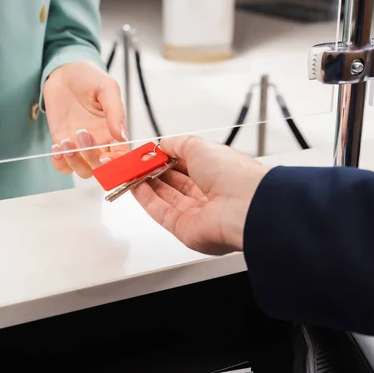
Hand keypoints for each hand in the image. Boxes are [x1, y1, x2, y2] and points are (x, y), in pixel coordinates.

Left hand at [44, 61, 129, 177]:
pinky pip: (63, 166)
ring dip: (74, 161)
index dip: (117, 163)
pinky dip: (60, 162)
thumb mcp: (107, 88)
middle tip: (83, 134)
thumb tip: (122, 136)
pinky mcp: (62, 143)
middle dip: (92, 158)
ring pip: (83, 171)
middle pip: (102, 169)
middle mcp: (99, 142)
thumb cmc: (89, 77)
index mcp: (114, 131)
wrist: (64, 71)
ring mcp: (80, 145)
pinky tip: (57, 145)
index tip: (106, 156)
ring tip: (66, 140)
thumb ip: (116, 112)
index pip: (122, 157)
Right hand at [132, 136, 269, 254]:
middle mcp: (208, 194)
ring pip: (165, 198)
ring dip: (146, 184)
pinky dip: (146, 200)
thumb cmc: (233, 175)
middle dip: (152, 171)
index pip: (184, 164)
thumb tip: (162, 143)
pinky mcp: (185, 229)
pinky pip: (161, 213)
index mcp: (216, 172)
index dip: (164, 158)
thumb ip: (177, 144)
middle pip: (173, 183)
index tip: (147, 152)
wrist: (243, 206)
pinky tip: (135, 187)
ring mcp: (196, 213)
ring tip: (130, 172)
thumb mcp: (199, 146)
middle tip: (135, 162)